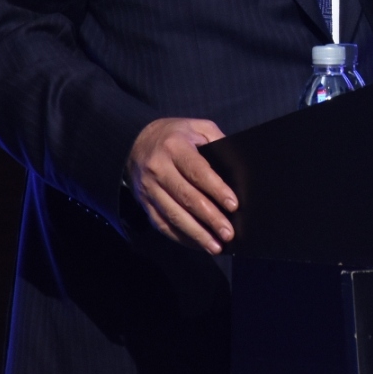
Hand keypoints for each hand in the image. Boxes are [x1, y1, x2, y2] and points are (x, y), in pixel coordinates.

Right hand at [126, 117, 238, 253]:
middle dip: (210, 217)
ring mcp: (148, 188)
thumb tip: (237, 168)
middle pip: (186, 197)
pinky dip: (181, 237)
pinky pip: (162, 224)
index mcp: (174, 146)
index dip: (216, 189)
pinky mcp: (144, 203)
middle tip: (228, 233)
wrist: (136, 142)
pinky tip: (197, 244)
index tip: (233, 205)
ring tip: (216, 246)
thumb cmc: (175, 136)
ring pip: (173, 215)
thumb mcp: (197, 127)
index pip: (197, 171)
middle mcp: (158, 168)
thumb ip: (217, 140)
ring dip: (196, 234)